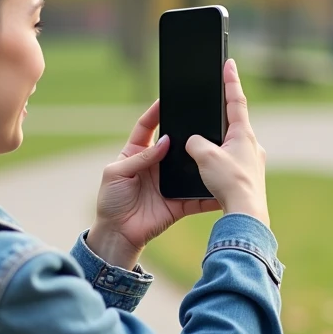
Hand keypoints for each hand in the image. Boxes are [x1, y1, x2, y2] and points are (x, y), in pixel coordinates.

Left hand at [86, 99, 220, 270]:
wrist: (118, 234)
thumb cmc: (110, 201)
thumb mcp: (116, 172)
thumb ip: (140, 157)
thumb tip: (165, 141)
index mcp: (136, 153)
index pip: (147, 126)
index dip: (155, 112)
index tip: (166, 99)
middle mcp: (156, 165)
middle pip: (173, 143)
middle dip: (185, 133)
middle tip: (199, 120)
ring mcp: (169, 182)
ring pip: (188, 166)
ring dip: (200, 159)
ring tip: (215, 146)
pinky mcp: (180, 201)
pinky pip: (197, 195)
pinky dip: (209, 191)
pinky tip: (221, 183)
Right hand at [184, 59, 269, 225]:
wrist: (246, 214)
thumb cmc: (230, 183)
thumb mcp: (205, 156)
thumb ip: (196, 143)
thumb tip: (194, 142)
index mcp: (244, 134)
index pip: (236, 100)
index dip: (230, 80)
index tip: (229, 63)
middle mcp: (252, 145)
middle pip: (235, 124)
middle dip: (223, 117)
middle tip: (213, 108)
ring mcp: (253, 162)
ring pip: (233, 146)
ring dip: (221, 144)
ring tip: (207, 151)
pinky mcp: (249, 178)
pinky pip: (232, 163)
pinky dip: (222, 162)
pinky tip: (213, 172)